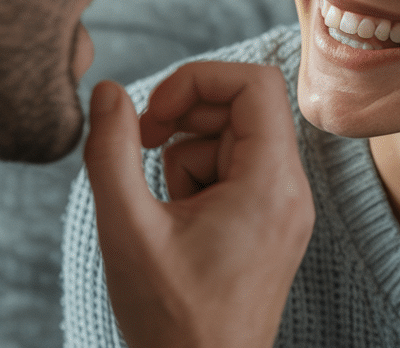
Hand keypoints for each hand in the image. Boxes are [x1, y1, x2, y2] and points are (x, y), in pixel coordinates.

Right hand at [83, 62, 313, 347]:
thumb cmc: (169, 319)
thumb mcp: (125, 228)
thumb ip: (112, 150)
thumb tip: (107, 90)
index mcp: (271, 185)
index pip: (256, 83)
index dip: (197, 79)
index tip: (154, 115)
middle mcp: (292, 191)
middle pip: (245, 106)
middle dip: (185, 117)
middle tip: (143, 146)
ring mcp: (286, 210)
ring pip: (235, 139)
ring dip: (187, 154)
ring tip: (163, 208)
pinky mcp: (272, 226)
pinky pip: (237, 172)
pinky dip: (199, 181)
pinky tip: (176, 223)